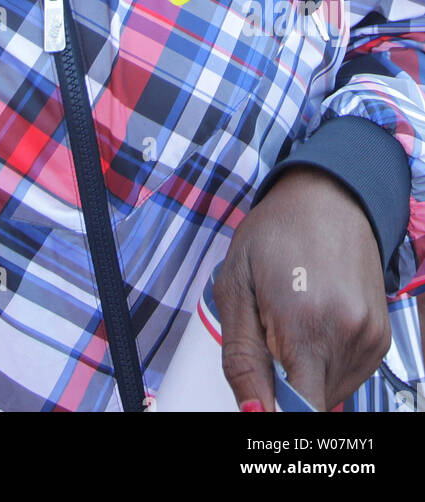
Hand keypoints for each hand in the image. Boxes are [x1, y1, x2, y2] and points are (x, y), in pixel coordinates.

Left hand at [213, 166, 390, 410]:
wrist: (328, 198)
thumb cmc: (273, 235)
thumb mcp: (235, 286)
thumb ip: (240, 358)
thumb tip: (253, 415)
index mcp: (305, 324)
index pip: (301, 411)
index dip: (274, 417)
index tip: (260, 403)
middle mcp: (347, 336)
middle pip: (310, 404)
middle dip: (282, 387)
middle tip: (267, 337)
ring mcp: (370, 339)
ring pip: (328, 393)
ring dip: (303, 375)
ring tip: (291, 321)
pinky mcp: (381, 339)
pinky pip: (346, 376)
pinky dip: (324, 364)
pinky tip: (312, 323)